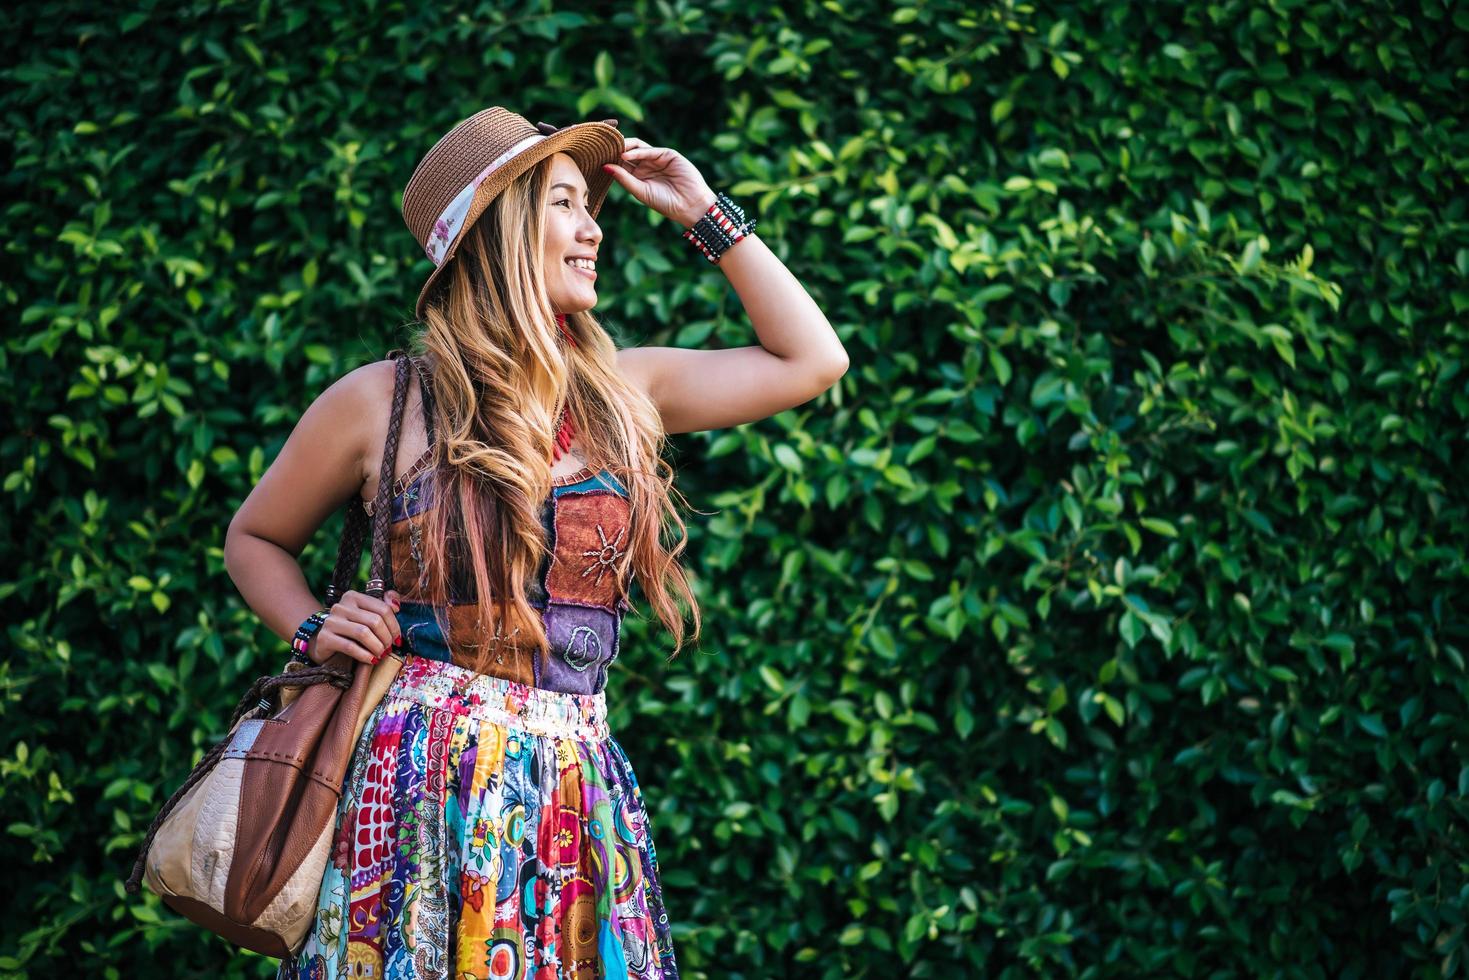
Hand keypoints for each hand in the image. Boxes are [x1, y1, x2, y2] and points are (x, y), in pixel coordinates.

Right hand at [309, 590, 401, 664]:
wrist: (324, 644)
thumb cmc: (350, 631)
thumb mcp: (366, 616)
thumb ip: (383, 606)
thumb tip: (396, 605)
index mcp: (353, 597)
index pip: (383, 609)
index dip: (394, 626)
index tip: (398, 639)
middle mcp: (341, 606)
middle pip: (374, 621)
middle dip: (386, 638)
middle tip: (389, 649)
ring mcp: (331, 621)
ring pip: (363, 633)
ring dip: (377, 647)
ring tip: (381, 655)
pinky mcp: (324, 637)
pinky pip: (350, 647)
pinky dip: (364, 655)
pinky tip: (371, 660)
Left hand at [602, 137, 717, 227]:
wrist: (689, 206)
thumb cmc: (665, 203)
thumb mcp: (640, 191)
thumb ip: (623, 178)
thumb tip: (604, 166)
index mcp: (637, 175)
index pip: (620, 162)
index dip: (609, 159)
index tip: (594, 157)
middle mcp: (646, 164)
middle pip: (627, 152)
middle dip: (615, 149)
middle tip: (600, 147)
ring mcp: (657, 158)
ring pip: (637, 147)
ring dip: (624, 147)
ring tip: (612, 148)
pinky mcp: (668, 154)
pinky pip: (651, 150)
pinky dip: (638, 151)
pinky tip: (627, 154)